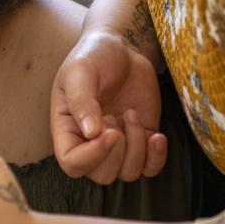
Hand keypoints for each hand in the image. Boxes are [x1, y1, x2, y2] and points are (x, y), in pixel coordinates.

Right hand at [51, 31, 166, 183]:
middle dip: (117, 149)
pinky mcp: (141, 140)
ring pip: (128, 173)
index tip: (110, 131)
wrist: (122, 48)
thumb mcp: (81, 71)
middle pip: (102, 175)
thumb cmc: (94, 55)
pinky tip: (157, 135)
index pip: (72, 164)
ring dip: (137, 146)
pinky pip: (150, 168)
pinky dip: (157, 157)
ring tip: (131, 113)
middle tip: (116, 114)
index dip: (92, 157)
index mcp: (67, 129)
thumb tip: (91, 133)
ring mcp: (118, 144)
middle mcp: (89, 143)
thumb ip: (82, 100)